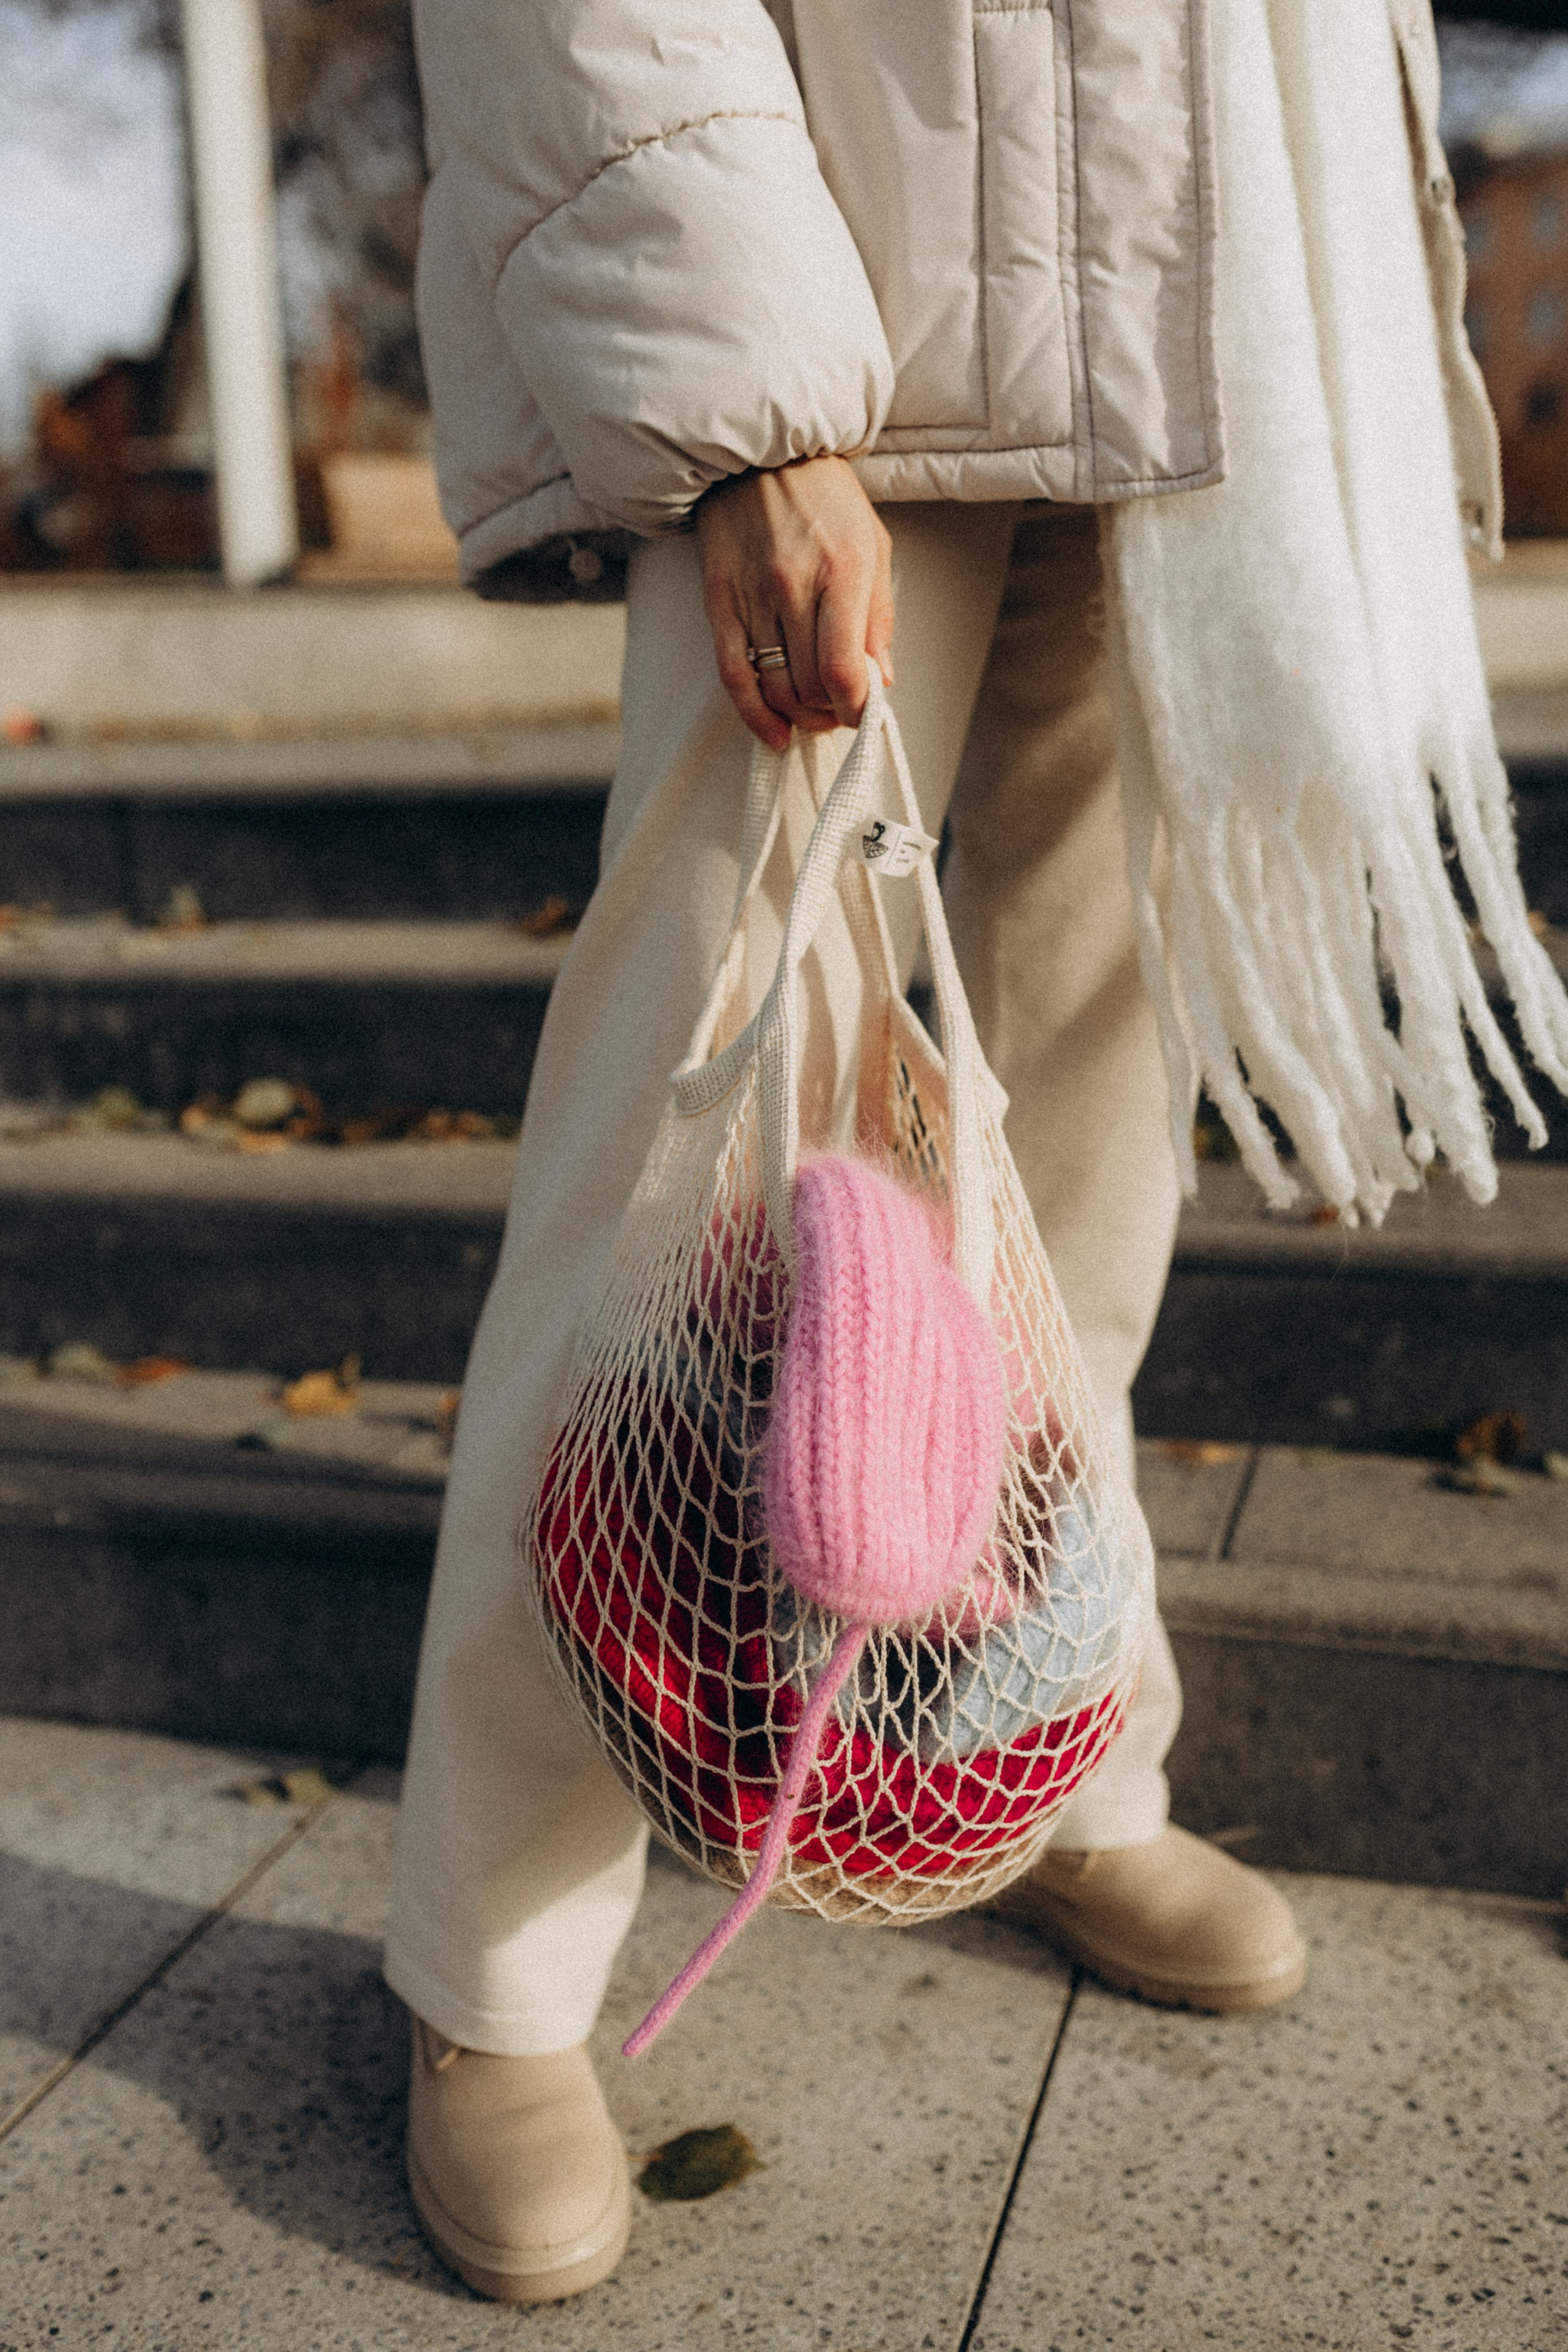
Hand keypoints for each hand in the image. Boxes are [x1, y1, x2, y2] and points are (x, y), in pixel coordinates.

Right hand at [696, 456, 893, 751]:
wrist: (759, 451)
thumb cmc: (825, 497)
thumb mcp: (872, 544)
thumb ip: (877, 615)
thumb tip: (881, 679)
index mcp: (842, 571)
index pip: (844, 670)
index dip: (856, 709)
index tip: (863, 714)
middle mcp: (793, 586)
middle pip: (810, 686)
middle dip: (830, 713)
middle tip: (839, 711)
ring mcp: (751, 596)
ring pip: (775, 687)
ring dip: (798, 716)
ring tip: (812, 715)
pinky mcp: (719, 600)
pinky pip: (733, 674)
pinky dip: (754, 714)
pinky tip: (773, 733)